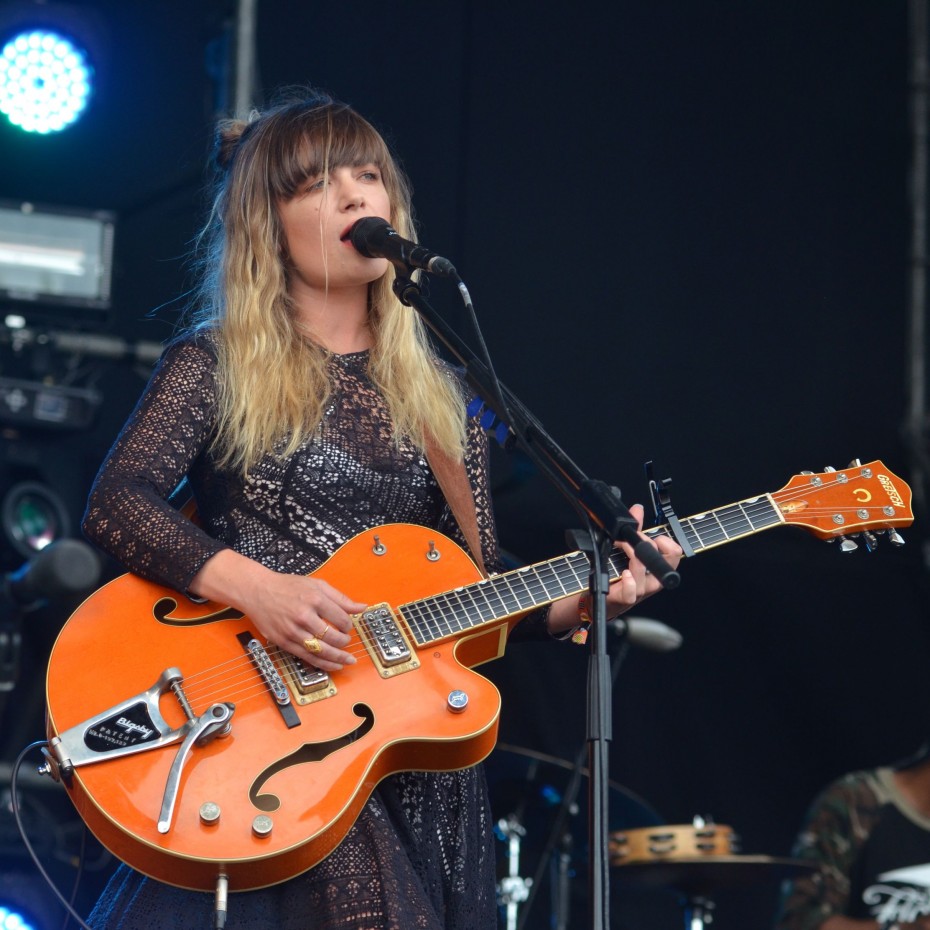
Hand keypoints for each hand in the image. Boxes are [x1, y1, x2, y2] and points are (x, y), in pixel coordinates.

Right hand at [236, 571, 364, 671]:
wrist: (257, 591)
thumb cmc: (287, 586)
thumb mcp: (317, 585)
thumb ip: (341, 598)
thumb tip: (362, 607)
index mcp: (314, 599)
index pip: (341, 619)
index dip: (349, 626)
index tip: (348, 627)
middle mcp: (304, 616)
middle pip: (332, 637)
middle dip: (345, 642)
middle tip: (347, 641)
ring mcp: (293, 630)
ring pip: (321, 651)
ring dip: (338, 657)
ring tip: (347, 660)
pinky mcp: (284, 642)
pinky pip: (307, 657)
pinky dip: (322, 663)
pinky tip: (333, 665)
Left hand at [605, 503, 682, 615]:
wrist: (605, 599)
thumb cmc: (620, 575)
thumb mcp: (629, 550)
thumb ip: (635, 529)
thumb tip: (638, 509)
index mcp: (657, 568)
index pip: (675, 553)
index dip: (664, 541)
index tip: (652, 537)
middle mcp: (652, 581)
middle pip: (666, 561)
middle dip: (647, 544)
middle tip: (631, 538)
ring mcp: (640, 590)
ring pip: (642, 570)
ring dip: (629, 553)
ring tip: (619, 546)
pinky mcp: (626, 597)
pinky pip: (632, 591)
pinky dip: (628, 581)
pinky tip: (624, 573)